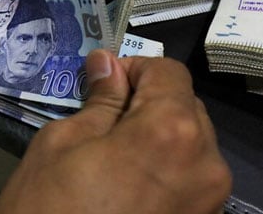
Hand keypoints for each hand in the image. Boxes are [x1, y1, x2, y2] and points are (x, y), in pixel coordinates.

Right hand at [0, 49, 231, 213]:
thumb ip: (99, 100)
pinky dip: (167, 169)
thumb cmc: (50, 213)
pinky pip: (192, 179)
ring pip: (192, 143)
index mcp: (173, 130)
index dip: (134, 69)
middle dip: (148, 104)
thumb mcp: (61, 145)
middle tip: (104, 122)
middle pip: (186, 106)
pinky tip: (131, 186)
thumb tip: (108, 63)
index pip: (168, 72)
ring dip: (159, 137)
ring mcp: (212, 201)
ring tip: (116, 159)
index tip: (104, 83)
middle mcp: (208, 162)